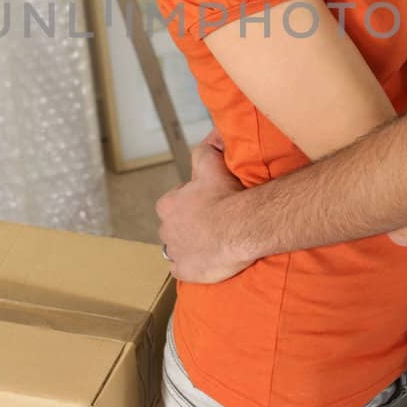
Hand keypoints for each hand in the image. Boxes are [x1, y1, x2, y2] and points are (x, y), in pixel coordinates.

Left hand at [157, 131, 247, 282]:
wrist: (239, 227)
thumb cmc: (225, 196)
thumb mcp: (211, 164)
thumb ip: (205, 150)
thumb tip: (210, 135)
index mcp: (169, 204)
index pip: (171, 203)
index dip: (187, 202)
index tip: (203, 203)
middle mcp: (167, 229)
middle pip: (172, 227)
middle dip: (185, 226)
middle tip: (209, 225)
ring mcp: (175, 252)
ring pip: (175, 249)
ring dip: (187, 247)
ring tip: (208, 245)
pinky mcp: (185, 271)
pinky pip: (181, 271)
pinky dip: (190, 268)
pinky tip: (204, 263)